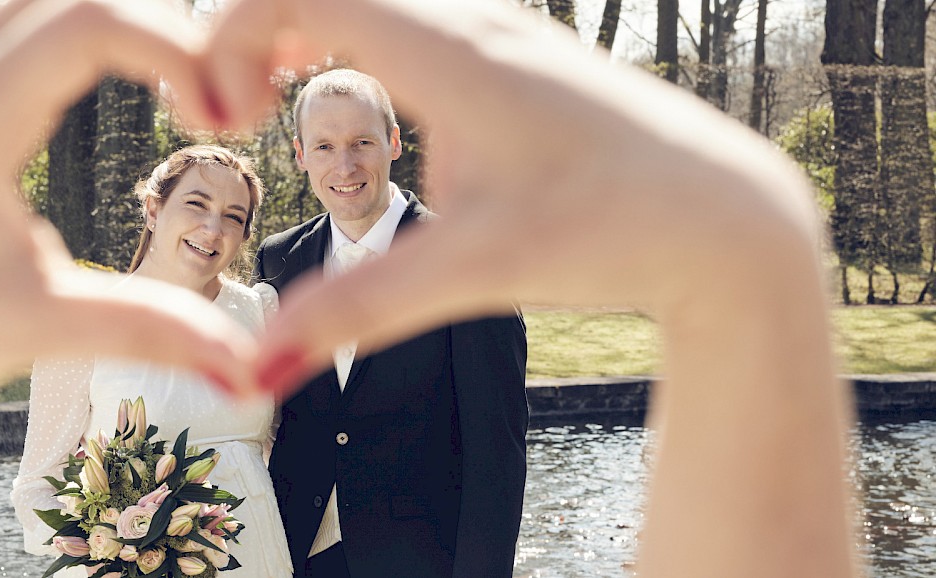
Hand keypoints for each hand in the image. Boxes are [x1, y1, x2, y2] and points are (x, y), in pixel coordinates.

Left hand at [0, 0, 251, 484]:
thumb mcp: (42, 327)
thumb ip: (152, 331)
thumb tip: (250, 371)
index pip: (92, 21)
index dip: (177, 49)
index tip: (223, 115)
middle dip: (165, 27)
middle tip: (223, 94)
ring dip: (122, 22)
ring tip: (186, 78)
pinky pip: (17, 16)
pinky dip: (80, 28)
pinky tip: (118, 66)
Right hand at [203, 1, 856, 576]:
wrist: (729, 217)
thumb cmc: (615, 230)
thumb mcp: (478, 269)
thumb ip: (358, 310)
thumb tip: (256, 373)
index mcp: (454, 52)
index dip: (229, 36)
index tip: (221, 119)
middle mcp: (476, 19)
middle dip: (249, 33)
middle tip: (227, 113)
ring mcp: (501, 28)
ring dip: (297, 29)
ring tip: (261, 101)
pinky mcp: (515, 55)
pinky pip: (405, 16)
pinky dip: (347, 36)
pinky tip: (345, 89)